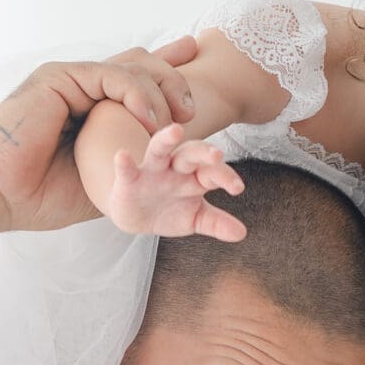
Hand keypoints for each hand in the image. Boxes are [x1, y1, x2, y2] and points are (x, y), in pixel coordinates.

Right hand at [0, 40, 198, 234]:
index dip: (168, 75)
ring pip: (132, 66)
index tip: (197, 80)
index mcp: (90, 109)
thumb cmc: (41, 196)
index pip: (136, 83)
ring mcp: (71, 80)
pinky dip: (138, 95)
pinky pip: (112, 75)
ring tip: (181, 119)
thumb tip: (167, 167)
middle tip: (194, 108)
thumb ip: (131, 162)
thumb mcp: (104, 179)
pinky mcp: (60, 78)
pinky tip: (151, 120)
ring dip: (163, 90)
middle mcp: (81, 89)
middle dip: (174, 77)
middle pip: (139, 65)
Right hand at [108, 124, 247, 238]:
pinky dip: (124, 162)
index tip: (237, 188)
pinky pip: (126, 168)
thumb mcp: (195, 219)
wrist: (137, 217)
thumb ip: (217, 224)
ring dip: (167, 139)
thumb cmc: (171, 210)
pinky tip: (122, 155)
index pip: (212, 172)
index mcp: (195, 177)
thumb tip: (242, 234)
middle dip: (203, 152)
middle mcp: (175, 168)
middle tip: (217, 154)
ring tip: (176, 130)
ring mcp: (151, 171)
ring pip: (160, 149)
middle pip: (191, 154)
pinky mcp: (129, 179)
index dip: (225, 176)